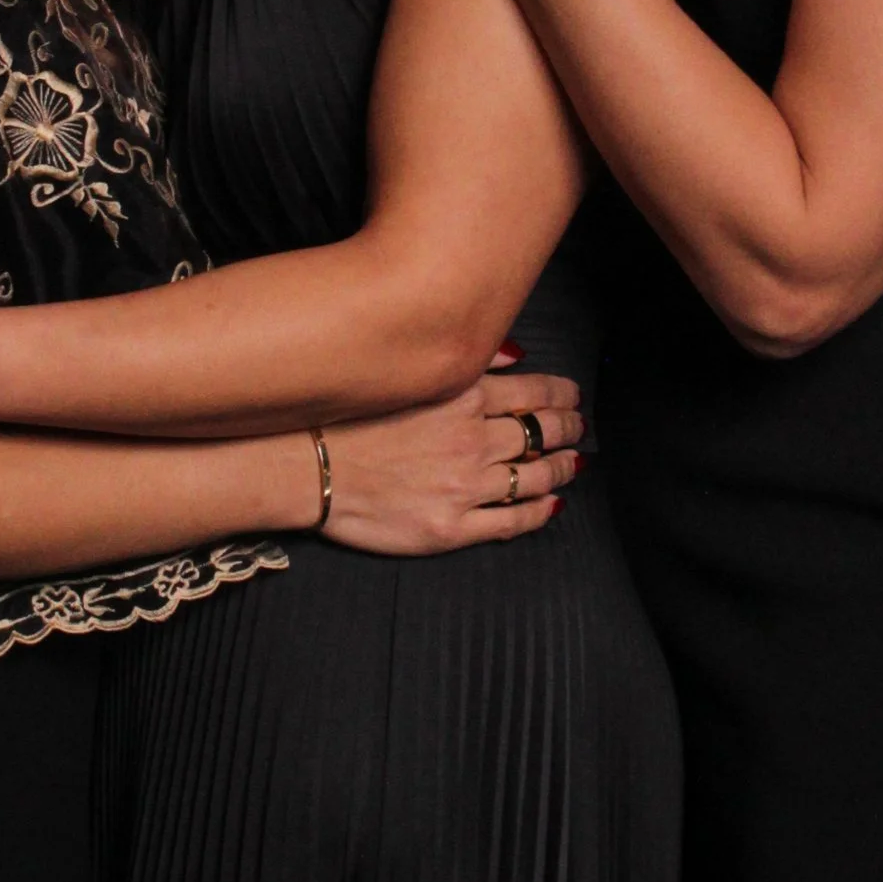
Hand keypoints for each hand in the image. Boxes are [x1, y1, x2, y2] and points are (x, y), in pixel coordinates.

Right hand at [319, 362, 583, 556]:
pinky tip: (550, 505)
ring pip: (535, 477)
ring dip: (561, 469)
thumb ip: (466, 362)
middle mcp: (473, 440)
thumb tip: (517, 354)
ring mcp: (465, 486)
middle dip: (568, 430)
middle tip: (579, 430)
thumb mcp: (408, 373)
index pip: (535, 394)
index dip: (563, 396)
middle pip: (542, 433)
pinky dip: (539, 512)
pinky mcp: (452, 527)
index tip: (573, 398)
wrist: (303, 466)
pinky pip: (512, 521)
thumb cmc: (344, 415)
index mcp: (464, 397)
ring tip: (574, 465)